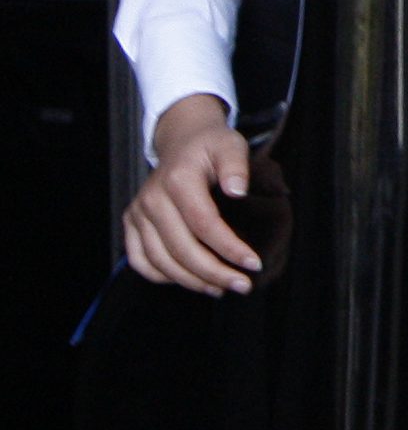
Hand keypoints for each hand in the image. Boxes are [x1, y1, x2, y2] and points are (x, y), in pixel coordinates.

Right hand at [124, 95, 261, 295]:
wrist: (182, 142)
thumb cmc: (211, 147)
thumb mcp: (231, 145)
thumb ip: (236, 166)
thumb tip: (238, 190)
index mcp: (178, 180)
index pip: (204, 224)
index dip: (229, 248)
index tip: (253, 264)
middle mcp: (152, 199)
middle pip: (181, 248)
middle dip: (213, 273)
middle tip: (242, 285)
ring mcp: (138, 213)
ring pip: (159, 260)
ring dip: (191, 280)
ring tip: (220, 287)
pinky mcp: (131, 224)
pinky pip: (140, 261)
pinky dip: (163, 276)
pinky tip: (190, 280)